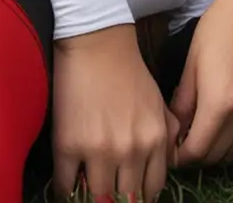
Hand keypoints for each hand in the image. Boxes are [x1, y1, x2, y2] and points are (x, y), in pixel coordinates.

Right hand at [52, 24, 176, 201]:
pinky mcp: (68, 146)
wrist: (97, 46)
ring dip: (92, 197)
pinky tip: (69, 182)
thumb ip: (167, 135)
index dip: (141, 196)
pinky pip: (65, 186)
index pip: (152, 189)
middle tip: (110, 194)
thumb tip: (167, 163)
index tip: (130, 194)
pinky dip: (66, 190)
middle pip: (125, 198)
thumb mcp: (159, 103)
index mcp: (155, 139)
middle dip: (117, 200)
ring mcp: (98, 150)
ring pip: (96, 197)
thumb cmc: (129, 73)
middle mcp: (130, 149)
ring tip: (88, 189)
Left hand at [169, 0, 232, 167]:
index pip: (196, 152)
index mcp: (220, 104)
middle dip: (195, 155)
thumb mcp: (191, 65)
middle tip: (181, 142)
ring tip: (201, 134)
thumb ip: (182, 104)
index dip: (178, 156)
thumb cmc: (218, 27)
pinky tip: (224, 125)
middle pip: (216, 156)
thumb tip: (173, 131)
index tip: (168, 149)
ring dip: (217, 150)